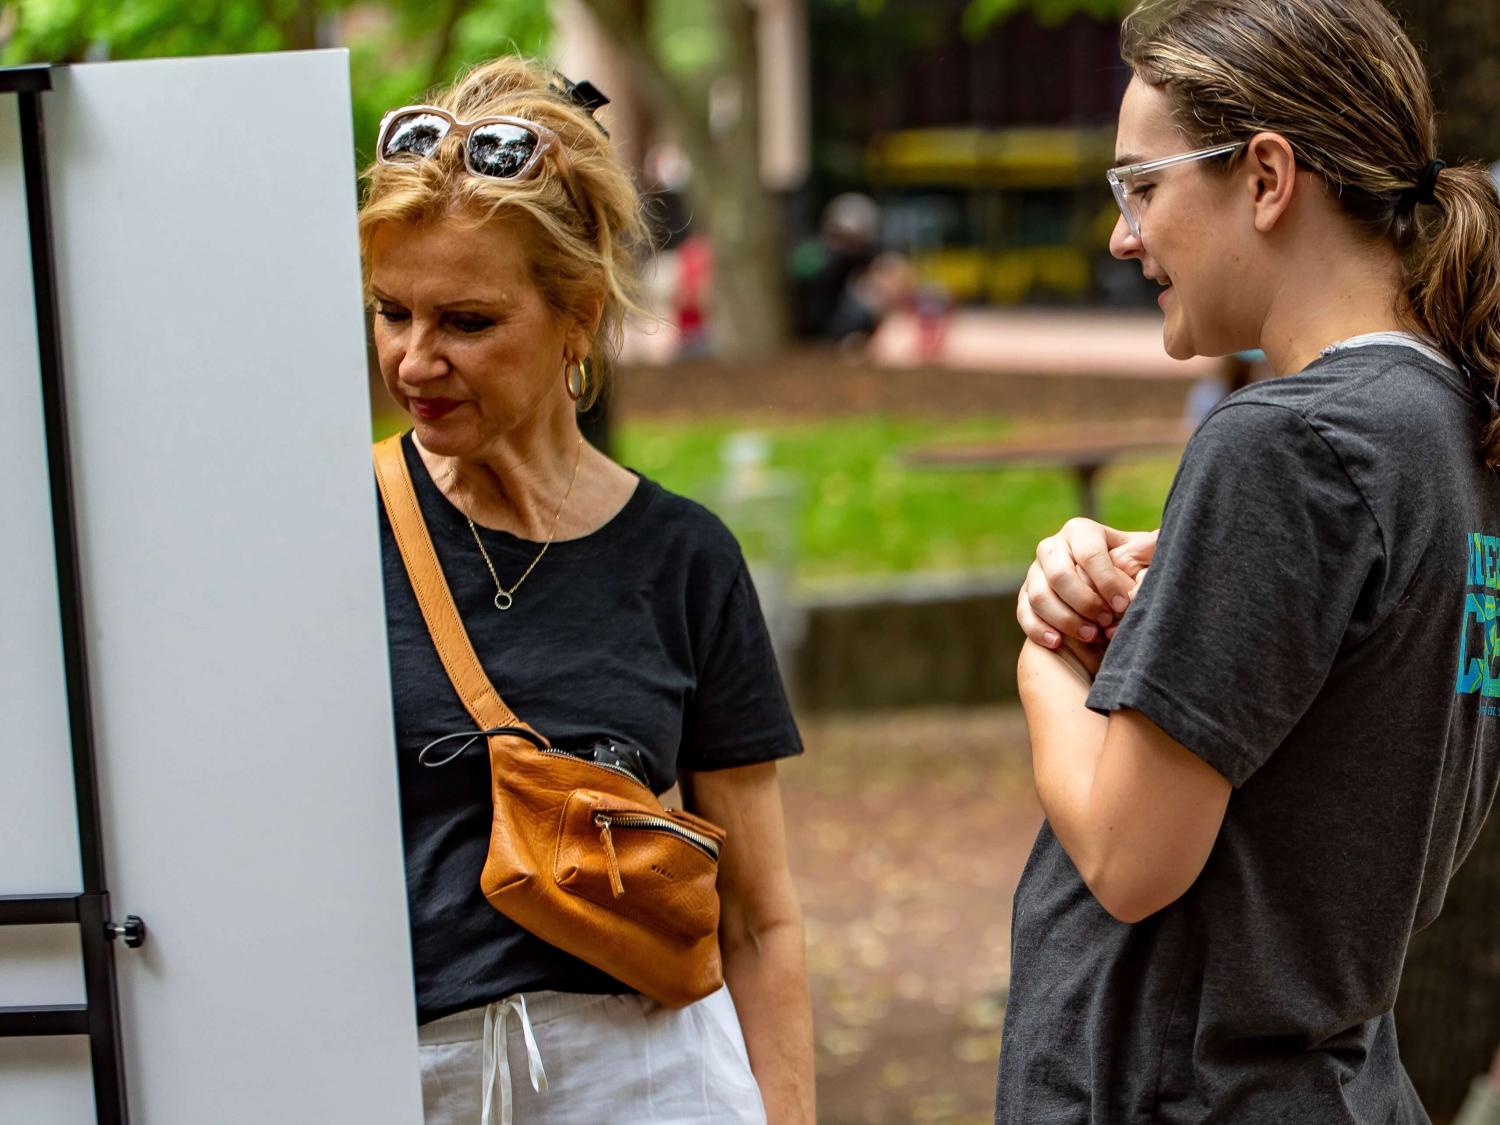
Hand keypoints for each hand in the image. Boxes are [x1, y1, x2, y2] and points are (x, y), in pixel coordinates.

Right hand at [1017, 520, 1157, 648]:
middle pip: (1059, 574)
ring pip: (1038, 596)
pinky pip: (1024, 613)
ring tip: (1090, 636)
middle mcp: (1052, 547)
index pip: (1089, 554)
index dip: (1106, 582)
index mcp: (1080, 531)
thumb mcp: (1142, 556)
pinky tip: (1058, 643)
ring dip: (1064, 618)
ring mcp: (1034, 572)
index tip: (1123, 605)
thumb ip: (1150, 549)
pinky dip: (1038, 629)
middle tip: (1106, 622)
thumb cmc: (1129, 571)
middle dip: (1084, 602)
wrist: (1105, 590)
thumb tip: (1163, 538)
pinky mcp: (1025, 596)